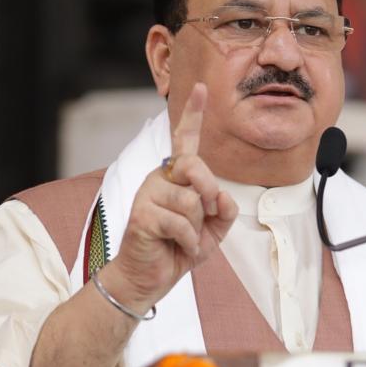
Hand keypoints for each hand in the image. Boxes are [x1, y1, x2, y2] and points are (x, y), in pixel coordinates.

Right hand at [99, 82, 237, 312]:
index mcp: (178, 175)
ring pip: (191, 200)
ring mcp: (147, 193)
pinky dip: (188, 241)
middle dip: (208, 194)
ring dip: (196, 227)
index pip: (185, 139)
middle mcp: (160, 177)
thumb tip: (220, 195)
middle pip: (195, 166)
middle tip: (202, 217)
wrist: (150, 278)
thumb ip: (224, 209)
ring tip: (182, 237)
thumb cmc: (180, 248)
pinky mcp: (141, 213)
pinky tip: (176, 247)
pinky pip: (180, 223)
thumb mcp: (214, 229)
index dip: (193, 113)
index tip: (201, 87)